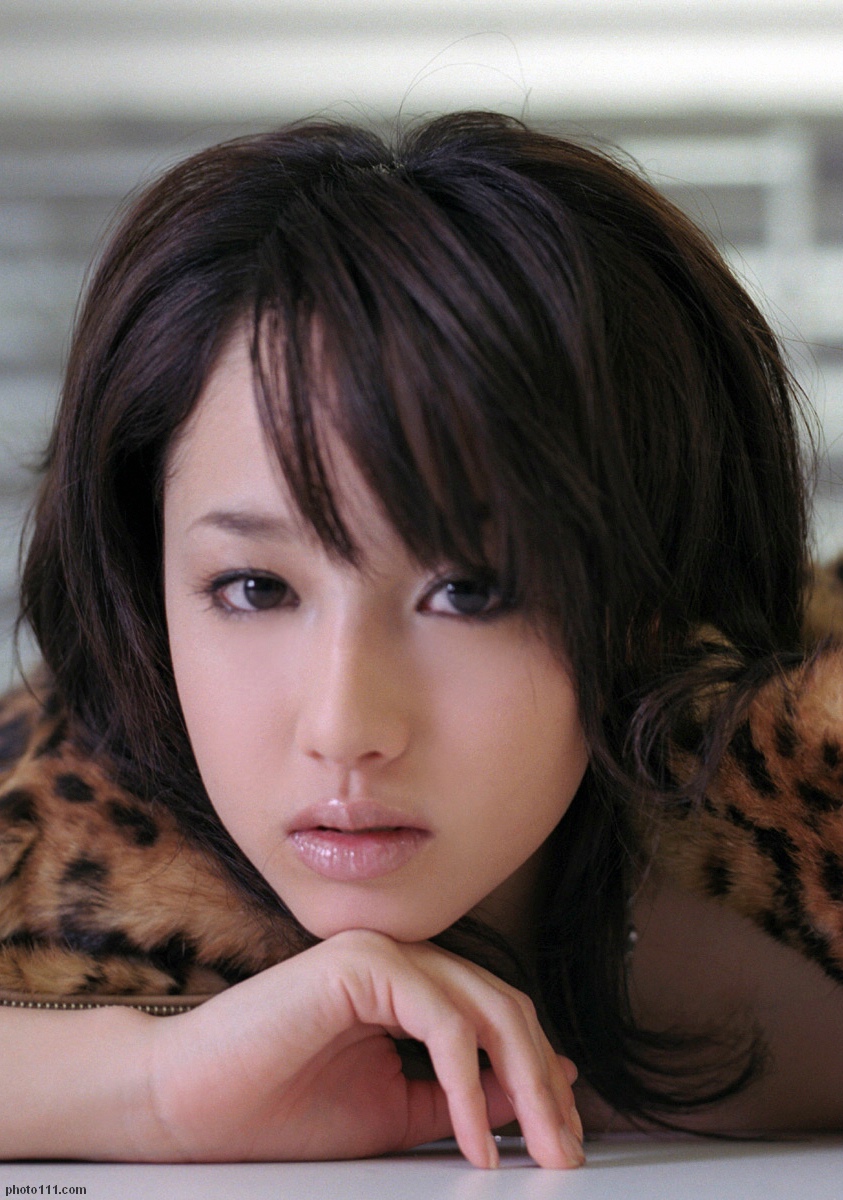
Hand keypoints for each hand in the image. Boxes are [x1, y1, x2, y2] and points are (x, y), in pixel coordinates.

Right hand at [140, 930, 583, 1168]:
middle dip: (545, 1082)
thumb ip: (455, 1096)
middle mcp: (402, 960)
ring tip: (538, 1147)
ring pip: (486, 1006)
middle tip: (564, 1149)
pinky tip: (475, 1135)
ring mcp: (382, 953)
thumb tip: (532, 1091)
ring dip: (524, 1081)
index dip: (540, 1073)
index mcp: (408, 987)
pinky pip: (442, 1019)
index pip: (498, 1017)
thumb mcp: (392, 1112)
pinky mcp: (361, 963)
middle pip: (505, 1008)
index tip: (562, 1131)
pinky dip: (468, 1081)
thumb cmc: (275, 1109)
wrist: (187, 1106)